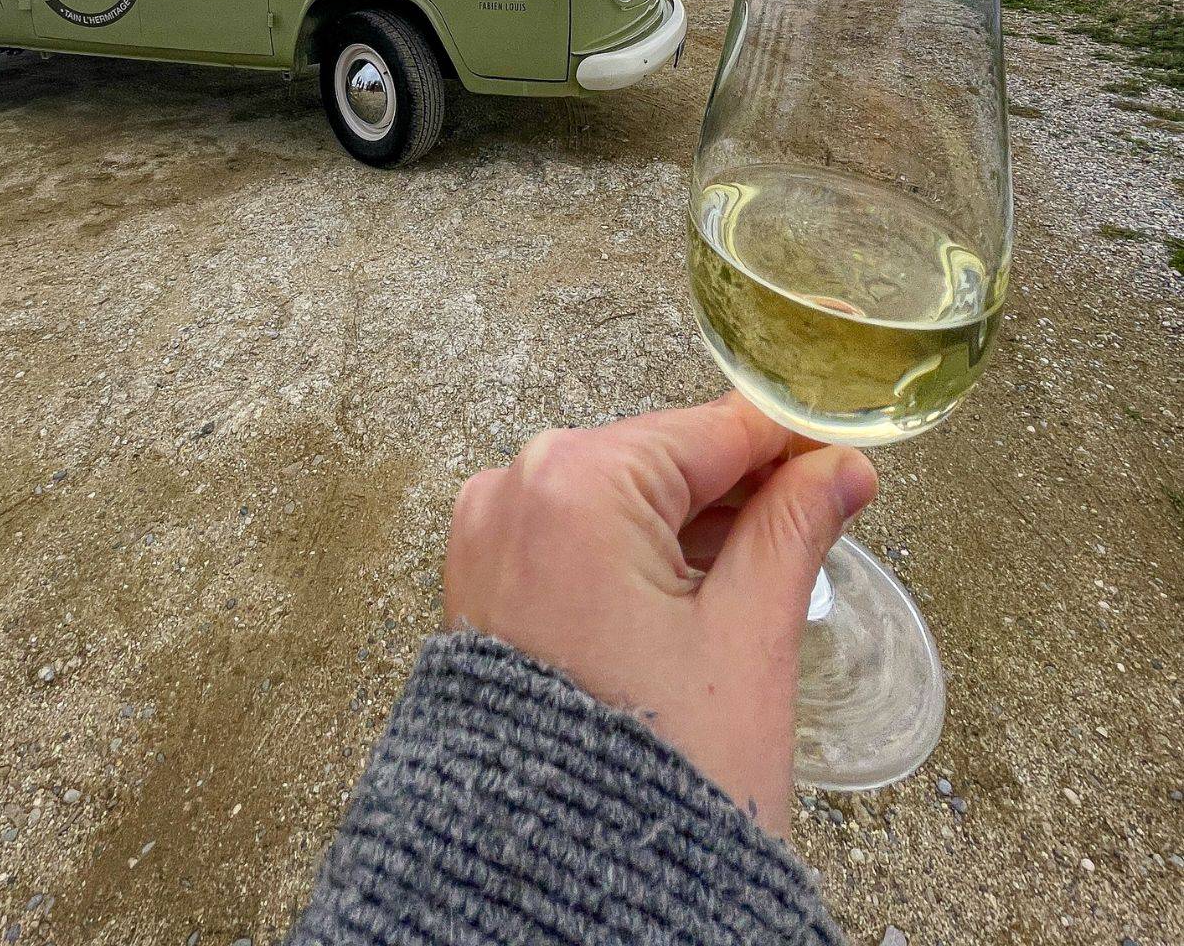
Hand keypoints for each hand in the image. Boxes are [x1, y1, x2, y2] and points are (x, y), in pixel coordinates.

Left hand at [443, 391, 876, 836]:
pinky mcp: (482, 583)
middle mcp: (514, 489)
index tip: (845, 452)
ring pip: (620, 501)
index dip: (789, 442)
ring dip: (694, 527)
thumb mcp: (747, 637)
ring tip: (767, 574)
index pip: (710, 431)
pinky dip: (639, 556)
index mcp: (576, 483)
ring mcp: (488, 537)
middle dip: (742, 490)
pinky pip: (577, 539)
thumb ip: (793, 530)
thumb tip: (838, 469)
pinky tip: (699, 596)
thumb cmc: (651, 776)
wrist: (559, 896)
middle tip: (825, 518)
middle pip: (661, 461)